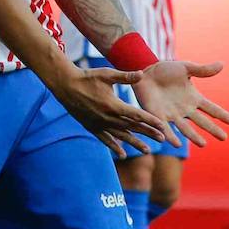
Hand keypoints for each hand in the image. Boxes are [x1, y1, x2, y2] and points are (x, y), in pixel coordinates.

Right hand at [53, 65, 169, 155]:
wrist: (65, 86)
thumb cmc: (87, 77)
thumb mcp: (107, 74)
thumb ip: (125, 77)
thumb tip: (142, 74)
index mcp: (114, 105)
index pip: (137, 115)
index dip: (151, 120)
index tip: (162, 126)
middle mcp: (108, 118)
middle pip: (132, 127)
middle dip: (149, 133)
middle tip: (163, 139)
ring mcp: (100, 124)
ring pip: (121, 136)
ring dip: (135, 143)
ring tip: (147, 150)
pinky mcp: (92, 127)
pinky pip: (106, 139)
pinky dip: (114, 147)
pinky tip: (122, 154)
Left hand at [133, 59, 228, 146]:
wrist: (145, 72)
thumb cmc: (166, 70)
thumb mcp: (186, 68)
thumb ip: (203, 69)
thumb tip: (222, 64)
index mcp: (192, 98)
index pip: (210, 108)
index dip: (220, 114)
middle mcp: (184, 109)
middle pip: (201, 121)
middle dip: (212, 129)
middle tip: (224, 138)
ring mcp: (171, 114)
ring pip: (185, 128)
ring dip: (194, 136)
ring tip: (203, 144)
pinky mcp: (157, 116)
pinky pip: (165, 128)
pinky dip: (170, 136)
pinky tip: (176, 144)